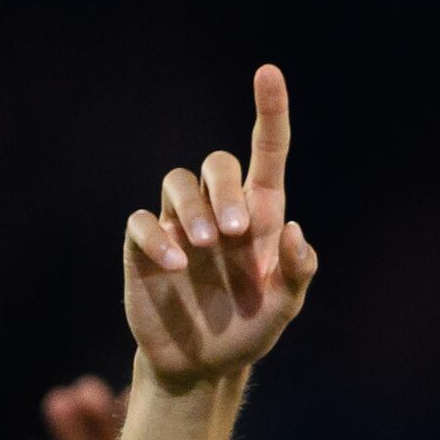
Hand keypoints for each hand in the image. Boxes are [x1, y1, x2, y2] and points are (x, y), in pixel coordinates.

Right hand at [122, 67, 320, 389]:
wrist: (202, 366)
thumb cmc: (248, 331)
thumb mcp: (283, 310)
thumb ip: (297, 273)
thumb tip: (292, 230)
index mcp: (260, 216)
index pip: (267, 152)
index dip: (269, 111)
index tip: (268, 73)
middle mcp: (219, 211)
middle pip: (217, 163)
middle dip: (224, 189)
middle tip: (233, 234)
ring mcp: (179, 226)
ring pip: (177, 182)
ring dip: (192, 208)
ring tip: (204, 248)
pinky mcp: (144, 248)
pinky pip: (142, 222)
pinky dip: (156, 237)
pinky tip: (175, 264)